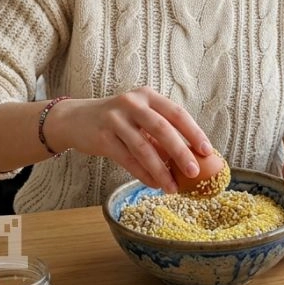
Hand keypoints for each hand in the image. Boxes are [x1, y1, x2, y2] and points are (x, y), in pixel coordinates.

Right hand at [47, 86, 212, 192]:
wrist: (76, 120)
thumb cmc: (116, 121)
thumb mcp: (139, 119)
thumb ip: (160, 134)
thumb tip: (190, 158)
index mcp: (147, 96)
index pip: (176, 113)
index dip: (194, 132)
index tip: (207, 151)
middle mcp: (132, 103)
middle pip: (162, 129)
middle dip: (181, 153)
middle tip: (194, 173)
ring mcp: (115, 119)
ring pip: (144, 148)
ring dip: (161, 170)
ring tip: (172, 188)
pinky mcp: (102, 137)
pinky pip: (127, 159)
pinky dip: (142, 174)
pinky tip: (154, 184)